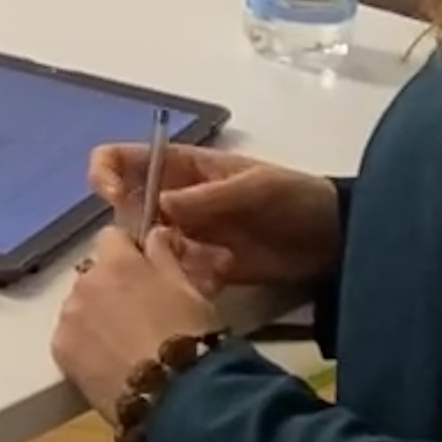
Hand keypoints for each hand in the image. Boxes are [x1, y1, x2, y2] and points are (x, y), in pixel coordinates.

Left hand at [52, 226, 225, 419]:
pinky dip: (84, 344)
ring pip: (79, 305)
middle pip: (93, 274)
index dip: (130, 252)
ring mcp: (68, 316)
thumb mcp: (190, 289)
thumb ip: (165, 255)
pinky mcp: (60, 350)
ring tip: (124, 345)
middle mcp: (84, 282)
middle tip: (139, 314)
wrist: (175, 395)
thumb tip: (156, 234)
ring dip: (96, 315)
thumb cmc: (192, 337)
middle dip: (112, 286)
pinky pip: (70, 336)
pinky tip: (108, 363)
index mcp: (117, 262)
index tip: (145, 271)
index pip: (112, 236)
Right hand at [89, 145, 343, 297]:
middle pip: (125, 209)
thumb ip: (208, 196)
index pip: (121, 160)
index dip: (106, 174)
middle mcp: (174, 201)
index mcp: (181, 168)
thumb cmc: (294, 198)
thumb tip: (161, 205)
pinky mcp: (201, 268)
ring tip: (196, 264)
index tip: (113, 199)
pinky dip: (181, 280)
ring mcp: (187, 236)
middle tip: (158, 245)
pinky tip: (212, 279)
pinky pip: (173, 275)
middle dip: (131, 229)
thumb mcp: (255, 188)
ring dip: (157, 259)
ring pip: (145, 247)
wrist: (334, 242)